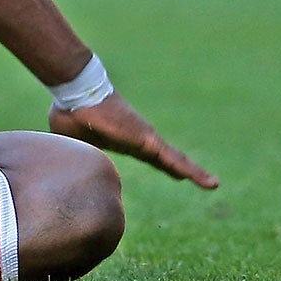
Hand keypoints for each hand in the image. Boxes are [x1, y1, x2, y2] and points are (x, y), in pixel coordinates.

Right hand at [50, 94, 217, 188]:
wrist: (75, 96)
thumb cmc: (70, 112)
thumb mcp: (73, 140)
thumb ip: (77, 152)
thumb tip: (68, 164)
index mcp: (122, 140)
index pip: (145, 155)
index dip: (160, 163)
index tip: (173, 172)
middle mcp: (138, 139)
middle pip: (164, 158)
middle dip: (178, 168)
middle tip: (195, 178)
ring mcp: (146, 139)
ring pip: (174, 160)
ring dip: (192, 171)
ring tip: (212, 184)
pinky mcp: (149, 141)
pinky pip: (174, 160)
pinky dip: (192, 171)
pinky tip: (208, 183)